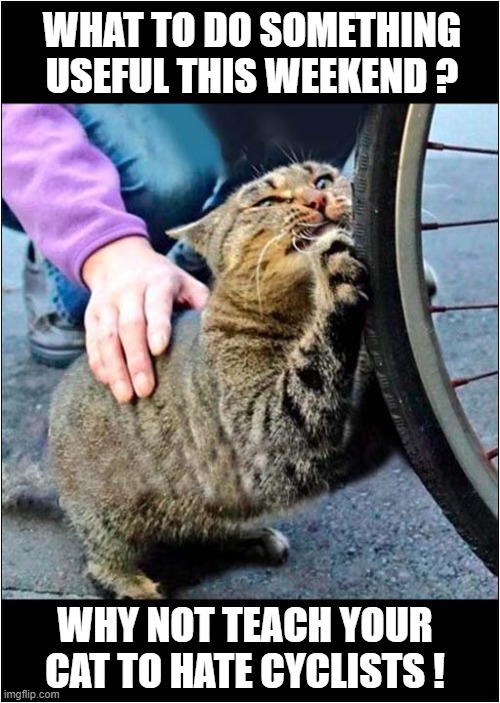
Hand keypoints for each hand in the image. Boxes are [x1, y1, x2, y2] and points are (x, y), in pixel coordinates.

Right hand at [82, 236, 207, 402]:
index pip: (156, 303)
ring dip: (115, 367)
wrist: (118, 257)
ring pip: (106, 336)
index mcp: (157, 280)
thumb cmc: (164, 280)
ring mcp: (106, 303)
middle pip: (130, 325)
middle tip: (144, 390)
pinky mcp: (91, 315)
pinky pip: (92, 341)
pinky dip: (98, 363)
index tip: (160, 349)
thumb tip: (222, 328)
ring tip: (125, 396)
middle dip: (137, 359)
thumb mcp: (185, 281)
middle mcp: (129, 290)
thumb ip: (200, 301)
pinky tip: (108, 383)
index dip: (158, 325)